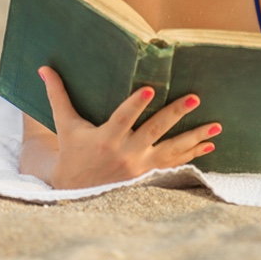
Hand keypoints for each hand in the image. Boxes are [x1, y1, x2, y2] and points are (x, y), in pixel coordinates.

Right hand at [36, 66, 219, 188]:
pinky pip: (176, 164)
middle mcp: (126, 153)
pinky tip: (209, 144)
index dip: (136, 104)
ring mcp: (141, 167)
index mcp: (105, 139)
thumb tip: (44, 68)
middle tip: (194, 98)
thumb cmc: (72, 152)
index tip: (150, 89)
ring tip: (216, 126)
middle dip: (175, 115)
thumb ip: (57, 95)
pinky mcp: (150, 175)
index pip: (123, 119)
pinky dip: (193, 155)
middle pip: (154, 131)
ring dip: (194, 137)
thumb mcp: (65, 125)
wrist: (78, 192)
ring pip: (172, 150)